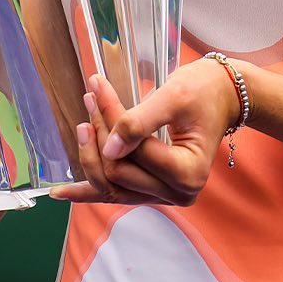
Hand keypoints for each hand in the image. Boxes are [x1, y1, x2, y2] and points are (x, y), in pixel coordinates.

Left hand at [50, 58, 241, 207]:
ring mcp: (165, 195)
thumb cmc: (203, 91)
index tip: (96, 86)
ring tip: (81, 126)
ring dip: (91, 156)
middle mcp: (179, 193)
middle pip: (120, 171)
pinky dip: (89, 190)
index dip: (111, 119)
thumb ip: (140, 123)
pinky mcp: (153, 190)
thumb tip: (108, 149)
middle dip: (101, 133)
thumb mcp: (173, 97)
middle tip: (91, 97)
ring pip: (113, 186)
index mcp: (188, 172)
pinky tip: (61, 192)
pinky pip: (116, 193)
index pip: (134, 150)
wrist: (221, 95)